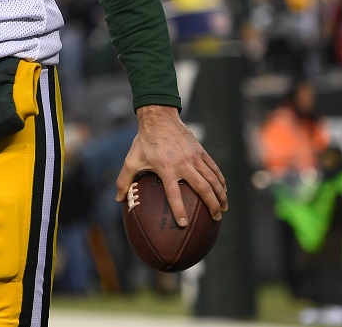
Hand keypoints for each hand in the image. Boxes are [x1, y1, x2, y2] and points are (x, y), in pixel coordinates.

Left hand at [114, 105, 226, 225]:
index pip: (174, 193)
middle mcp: (183, 163)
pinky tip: (223, 190)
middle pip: (203, 188)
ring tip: (224, 209)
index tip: (184, 224)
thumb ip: (124, 180)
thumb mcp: (131, 160)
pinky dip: (220, 180)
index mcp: (165, 168)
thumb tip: (118, 200)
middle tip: (217, 219)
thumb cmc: (144, 141)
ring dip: (221, 195)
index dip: (179, 210)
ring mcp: (194, 157)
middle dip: (212, 205)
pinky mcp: (200, 151)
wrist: (159, 118)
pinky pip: (214, 168)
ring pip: (213, 179)